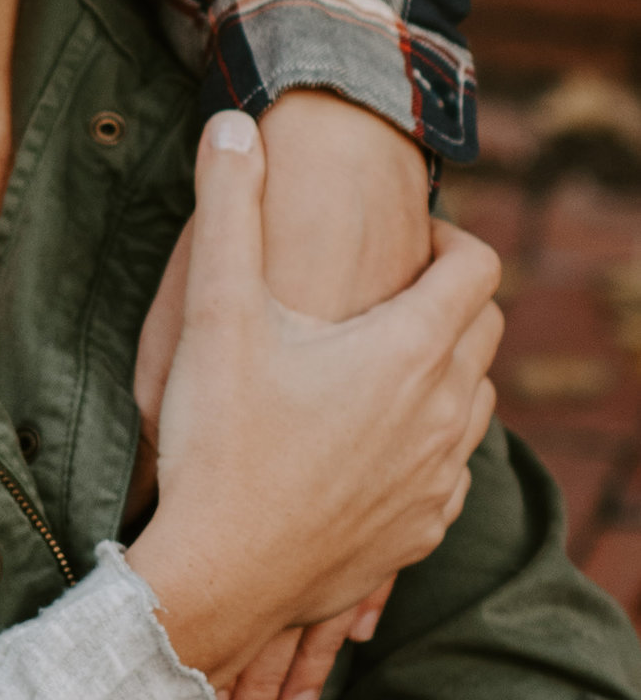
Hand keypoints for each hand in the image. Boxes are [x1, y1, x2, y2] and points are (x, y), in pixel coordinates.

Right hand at [132, 111, 499, 699]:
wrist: (219, 577)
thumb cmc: (219, 444)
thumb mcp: (215, 315)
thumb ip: (229, 210)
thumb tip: (234, 122)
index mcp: (409, 351)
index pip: (477, 267)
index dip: (449, 237)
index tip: (408, 238)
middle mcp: (444, 413)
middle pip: (485, 331)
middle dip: (449, 299)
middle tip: (391, 292)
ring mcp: (439, 478)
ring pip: (475, 402)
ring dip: (444, 371)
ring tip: (379, 364)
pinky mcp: (421, 531)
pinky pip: (453, 470)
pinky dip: (430, 442)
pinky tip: (374, 444)